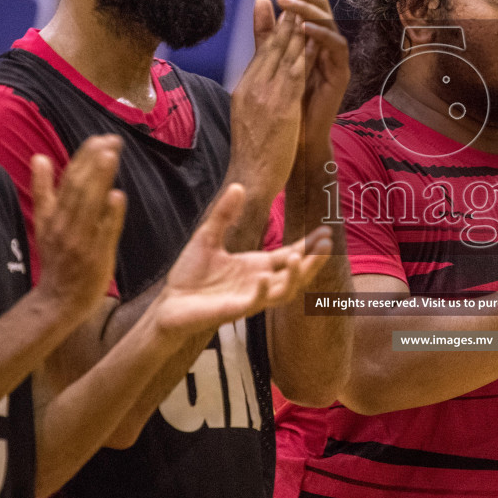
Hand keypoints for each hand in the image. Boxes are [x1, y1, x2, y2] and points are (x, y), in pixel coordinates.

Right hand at [30, 136, 126, 314]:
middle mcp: (65, 225)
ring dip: (100, 180)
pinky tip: (118, 196)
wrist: (57, 300)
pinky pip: (103, 234)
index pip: (68, 180)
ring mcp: (80, 241)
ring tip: (111, 156)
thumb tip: (38, 157)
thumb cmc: (56, 258)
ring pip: (90, 205)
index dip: (83, 158)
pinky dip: (110, 215)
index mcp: (53, 215)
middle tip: (111, 140)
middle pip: (79, 188)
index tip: (99, 138)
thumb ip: (43, 189)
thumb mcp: (43, 222)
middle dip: (94, 162)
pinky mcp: (96, 257)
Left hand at [152, 184, 334, 335]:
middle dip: (313, 263)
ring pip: (284, 292)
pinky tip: (263, 276)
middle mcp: (259, 282)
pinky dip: (262, 291)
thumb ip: (224, 214)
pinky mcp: (235, 310)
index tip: (326, 232)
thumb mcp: (207, 236)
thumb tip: (238, 186)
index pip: (290, 255)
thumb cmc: (190, 274)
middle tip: (327, 246)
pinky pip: (256, 303)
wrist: (170, 301)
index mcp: (256, 265)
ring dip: (295, 278)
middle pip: (296, 275)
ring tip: (299, 259)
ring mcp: (250, 297)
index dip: (309, 246)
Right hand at [227, 0, 306, 196]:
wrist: (249, 176)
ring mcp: (266, 96)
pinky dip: (303, 55)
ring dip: (295, 32)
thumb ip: (255, 89)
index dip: (273, 29)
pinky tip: (312, 42)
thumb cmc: (251, 151)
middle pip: (270, 48)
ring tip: (304, 12)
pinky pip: (294, 75)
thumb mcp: (248, 114)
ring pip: (283, 57)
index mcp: (244, 88)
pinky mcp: (281, 107)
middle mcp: (253, 87)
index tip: (283, 10)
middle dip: (285, 23)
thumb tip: (258, 70)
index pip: (261, 53)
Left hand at [268, 0, 348, 155]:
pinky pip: (336, 47)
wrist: (298, 138)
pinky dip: (322, 35)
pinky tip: (305, 28)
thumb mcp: (273, 60)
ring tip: (287, 3)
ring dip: (307, 10)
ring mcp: (334, 57)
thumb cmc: (287, 101)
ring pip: (328, 23)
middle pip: (319, 6)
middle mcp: (325, 43)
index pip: (304, 4)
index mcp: (310, 38)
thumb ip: (268, 32)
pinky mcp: (341, 73)